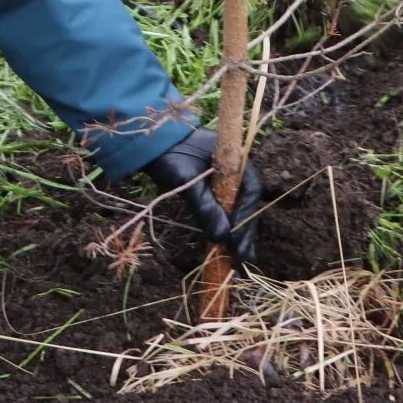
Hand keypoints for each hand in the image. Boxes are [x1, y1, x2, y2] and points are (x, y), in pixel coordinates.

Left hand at [141, 127, 262, 264]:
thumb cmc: (171, 154)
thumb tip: (222, 238)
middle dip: (244, 231)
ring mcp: (226, 179)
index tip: (236, 238)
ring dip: (238, 232)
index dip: (245, 216)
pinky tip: (227, 245)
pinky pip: (226, 209)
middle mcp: (236, 169)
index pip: (250, 191)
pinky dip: (227, 226)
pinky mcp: (215, 189)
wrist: (152, 143)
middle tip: (243, 258)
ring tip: (240, 258)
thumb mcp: (186, 180)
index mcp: (235, 159)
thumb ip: (205, 207)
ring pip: (238, 208)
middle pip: (247, 203)